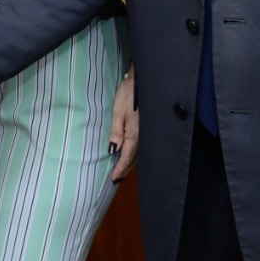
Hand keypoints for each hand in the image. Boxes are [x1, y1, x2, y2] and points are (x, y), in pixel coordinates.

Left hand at [109, 67, 138, 181]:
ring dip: (130, 163)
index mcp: (135, 135)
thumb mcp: (118, 111)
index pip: (126, 158)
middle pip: (133, 159)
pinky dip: (134, 155)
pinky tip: (130, 155)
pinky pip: (140, 147)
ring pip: (138, 154)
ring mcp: (146, 133)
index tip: (113, 179)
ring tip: (122, 171)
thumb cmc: (128, 94)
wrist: (142, 81)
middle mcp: (143, 137)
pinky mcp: (146, 128)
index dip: (119, 169)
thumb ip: (116, 132)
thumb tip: (112, 150)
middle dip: (125, 170)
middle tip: (116, 179)